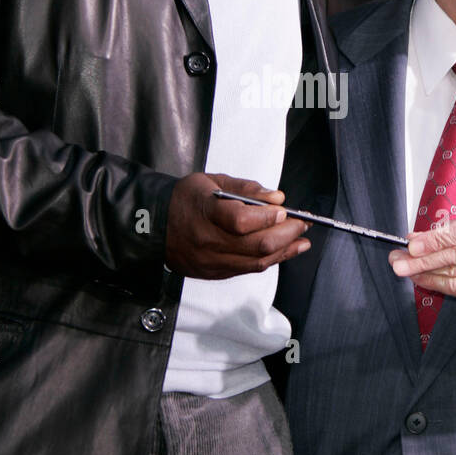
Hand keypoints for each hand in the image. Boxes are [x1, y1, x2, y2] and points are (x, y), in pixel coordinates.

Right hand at [164, 173, 310, 278]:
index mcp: (204, 212)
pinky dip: (270, 260)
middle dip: (287, 234)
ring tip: (301, 240)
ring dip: (285, 250)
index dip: (268, 217)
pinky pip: (248, 269)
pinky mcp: (214, 273)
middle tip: (302, 223)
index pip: (242, 220)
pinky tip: (284, 250)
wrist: (153, 226)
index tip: (283, 210)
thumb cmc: (184, 199)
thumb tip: (277, 198)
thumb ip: (246, 188)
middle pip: (256, 245)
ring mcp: (210, 261)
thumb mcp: (211, 181)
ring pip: (256, 262)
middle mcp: (208, 241)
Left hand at [388, 204, 455, 315]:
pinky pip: (454, 288)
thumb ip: (443, 230)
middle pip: (454, 255)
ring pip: (451, 272)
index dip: (435, 240)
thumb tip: (412, 240)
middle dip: (421, 258)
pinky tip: (418, 278)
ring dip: (421, 271)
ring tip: (402, 267)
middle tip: (397, 259)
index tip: (412, 245)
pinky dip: (432, 282)